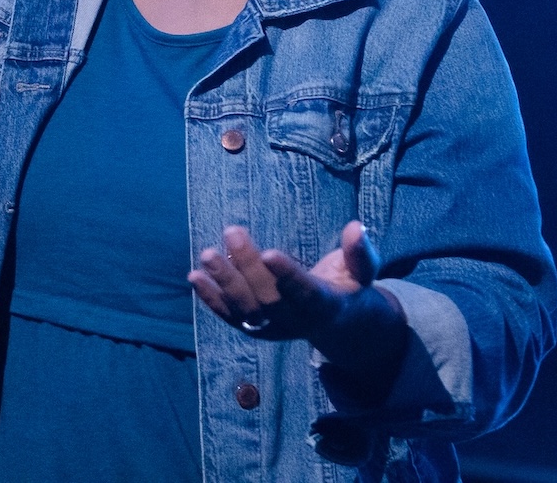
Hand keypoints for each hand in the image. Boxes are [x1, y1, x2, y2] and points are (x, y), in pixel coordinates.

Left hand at [189, 221, 406, 375]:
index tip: (269, 252)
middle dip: (248, 266)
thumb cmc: (349, 286)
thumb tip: (356, 227)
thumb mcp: (362, 271)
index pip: (304, 292)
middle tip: (232, 231)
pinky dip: (211, 299)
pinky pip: (230, 316)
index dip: (287, 274)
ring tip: (208, 254)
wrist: (337, 325)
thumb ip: (360, 252)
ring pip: (245, 309)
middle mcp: (295, 322)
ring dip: (224, 282)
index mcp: (324, 306)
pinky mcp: (256, 328)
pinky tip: (194, 277)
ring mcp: (272, 328)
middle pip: (268, 298)